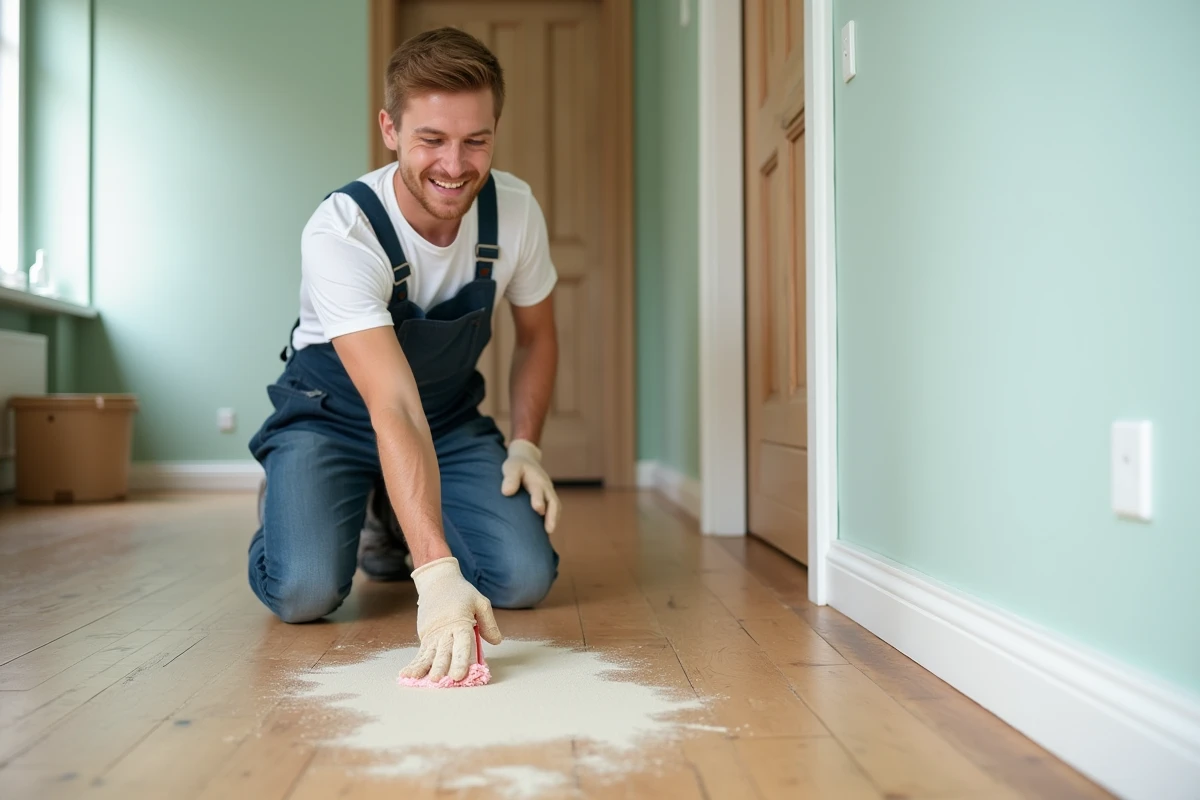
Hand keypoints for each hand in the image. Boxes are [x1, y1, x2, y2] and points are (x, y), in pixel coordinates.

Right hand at [399, 557, 502, 681]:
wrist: (437, 581)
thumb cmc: (462, 593)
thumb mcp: (480, 602)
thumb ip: (488, 623)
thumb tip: (496, 641)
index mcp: (461, 622)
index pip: (462, 644)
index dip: (460, 660)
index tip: (459, 674)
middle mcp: (445, 630)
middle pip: (443, 651)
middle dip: (441, 666)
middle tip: (438, 680)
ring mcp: (432, 633)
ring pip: (429, 653)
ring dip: (424, 667)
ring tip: (418, 679)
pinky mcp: (424, 634)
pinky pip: (421, 651)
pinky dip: (415, 663)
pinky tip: (408, 674)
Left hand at [500, 439, 560, 533]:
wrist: (526, 460)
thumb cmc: (516, 466)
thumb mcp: (511, 467)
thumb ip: (510, 478)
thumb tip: (506, 492)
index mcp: (536, 479)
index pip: (538, 490)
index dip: (539, 499)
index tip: (538, 509)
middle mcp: (546, 487)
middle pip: (553, 502)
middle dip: (552, 516)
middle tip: (549, 530)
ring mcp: (549, 493)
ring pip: (555, 507)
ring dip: (553, 520)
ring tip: (548, 533)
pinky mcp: (548, 499)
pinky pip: (553, 510)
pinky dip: (552, 519)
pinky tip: (544, 533)